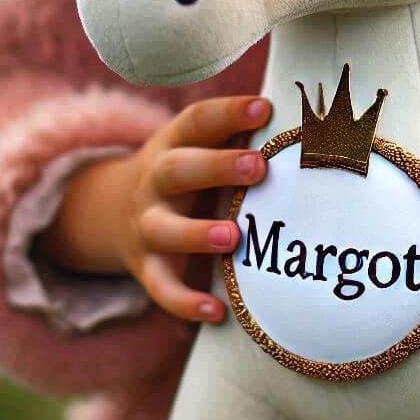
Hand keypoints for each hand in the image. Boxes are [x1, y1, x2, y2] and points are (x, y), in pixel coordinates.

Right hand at [42, 96, 270, 323]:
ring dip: (197, 234)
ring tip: (233, 237)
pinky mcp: (145, 267)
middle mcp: (155, 182)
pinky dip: (185, 302)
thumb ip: (240, 132)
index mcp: (174, 143)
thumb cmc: (188, 169)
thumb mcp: (201, 144)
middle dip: (217, 167)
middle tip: (259, 167)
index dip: (229, 113)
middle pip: (178, 169)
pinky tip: (217, 311)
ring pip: (164, 230)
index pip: (198, 121)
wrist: (112, 209)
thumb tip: (308, 116)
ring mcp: (147, 225)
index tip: (263, 108)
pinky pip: (162, 288)